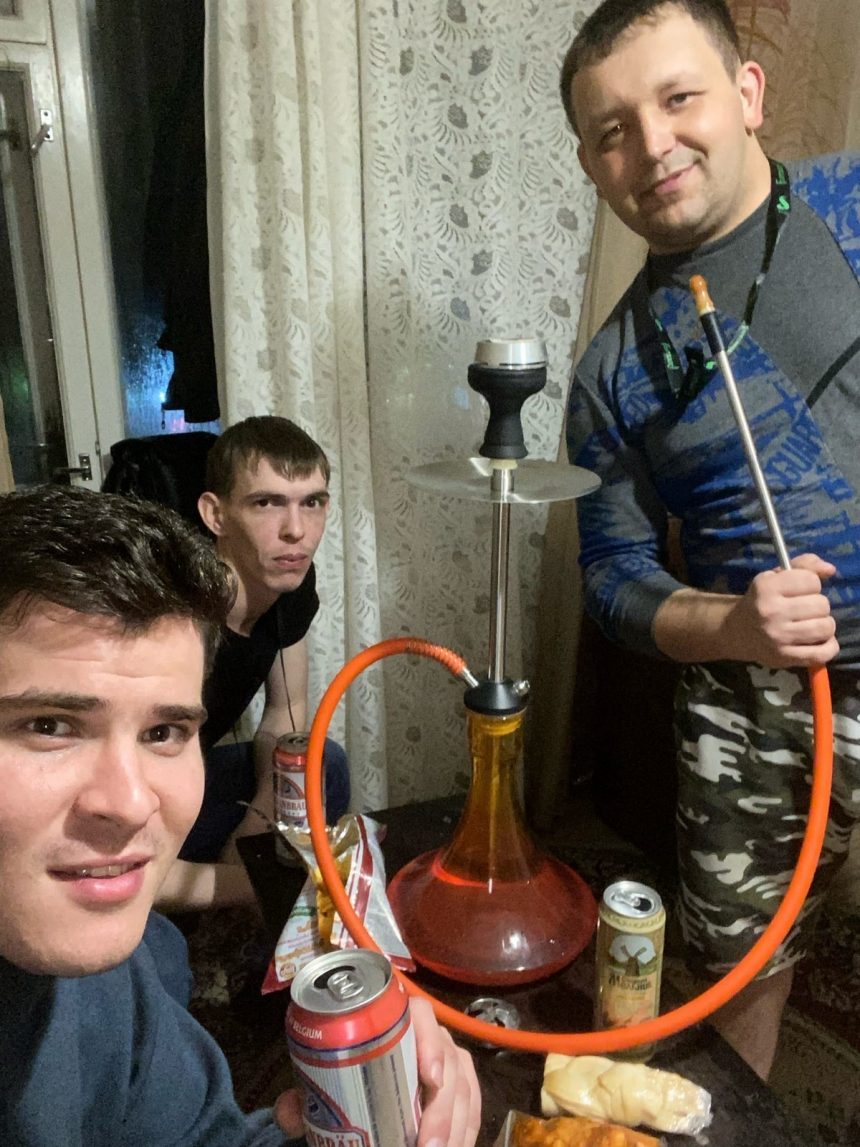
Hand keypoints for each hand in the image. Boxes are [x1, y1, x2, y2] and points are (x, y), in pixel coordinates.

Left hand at [272, 997, 480, 1145]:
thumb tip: (290, 1110)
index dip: (431, 1044)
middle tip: (426, 1145)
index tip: (430, 1080)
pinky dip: (465, 1132)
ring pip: (464, 1090)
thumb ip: (304, 1096)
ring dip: (454, 1129)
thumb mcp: (324, 1082)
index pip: (421, 1016)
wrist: (373, 1072)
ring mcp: (452, 1060)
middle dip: (442, 1109)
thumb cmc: (349, 1071)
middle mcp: (431, 1035)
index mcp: (398, 1021)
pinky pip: (472, 1109)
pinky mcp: (463, 1088)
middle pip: (450, 1062)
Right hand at [725, 553, 838, 666]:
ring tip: (811, 624)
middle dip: (817, 606)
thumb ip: (805, 565)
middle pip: (822, 605)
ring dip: (823, 625)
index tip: (799, 590)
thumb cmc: (761, 600)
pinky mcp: (784, 658)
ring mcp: (778, 637)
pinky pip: (823, 653)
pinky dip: (828, 647)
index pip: (811, 581)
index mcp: (767, 587)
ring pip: (825, 628)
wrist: (735, 632)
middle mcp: (771, 612)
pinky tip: (819, 641)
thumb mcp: (776, 576)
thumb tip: (830, 570)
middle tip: (805, 610)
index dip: (810, 584)